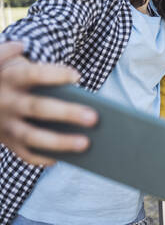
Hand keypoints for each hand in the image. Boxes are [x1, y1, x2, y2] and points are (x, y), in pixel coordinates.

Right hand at [0, 42, 96, 165]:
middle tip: (94, 118)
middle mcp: (6, 102)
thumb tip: (75, 85)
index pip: (33, 74)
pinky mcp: (6, 141)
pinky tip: (65, 158)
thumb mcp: (21, 67)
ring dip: (60, 141)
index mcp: (12, 78)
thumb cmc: (18, 78)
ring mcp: (4, 124)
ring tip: (86, 143)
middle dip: (67, 113)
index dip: (54, 75)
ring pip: (32, 135)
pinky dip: (44, 157)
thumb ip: (44, 73)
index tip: (77, 76)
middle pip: (38, 108)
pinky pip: (25, 153)